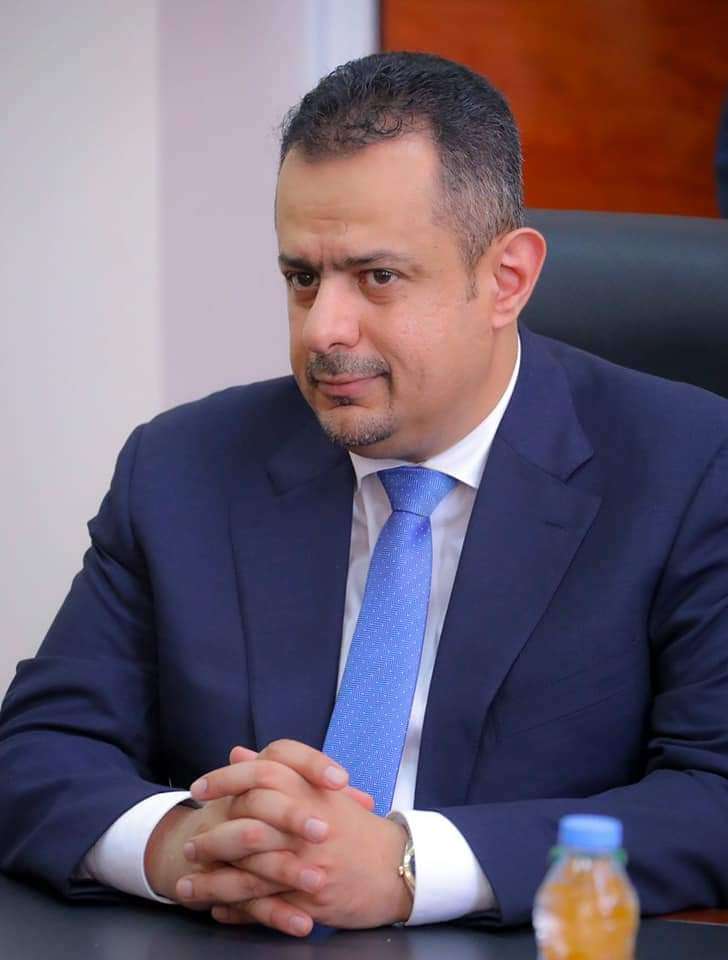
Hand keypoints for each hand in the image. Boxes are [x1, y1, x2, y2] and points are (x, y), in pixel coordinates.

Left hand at [184, 740, 411, 931]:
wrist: (398, 868)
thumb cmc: (357, 829)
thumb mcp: (322, 791)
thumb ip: (279, 770)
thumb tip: (238, 754)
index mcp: (312, 792)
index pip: (262, 774)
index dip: (225, 780)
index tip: (198, 789)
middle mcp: (308, 826)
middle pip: (247, 826)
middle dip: (211, 839)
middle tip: (189, 847)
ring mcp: (309, 865)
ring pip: (250, 873)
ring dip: (214, 882)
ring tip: (186, 887)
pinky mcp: (311, 901)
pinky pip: (265, 907)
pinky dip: (237, 910)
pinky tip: (217, 910)